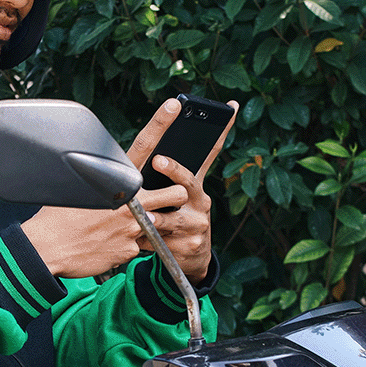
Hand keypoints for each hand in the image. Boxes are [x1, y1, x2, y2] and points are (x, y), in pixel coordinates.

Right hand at [21, 97, 235, 280]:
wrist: (46, 250)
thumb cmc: (57, 219)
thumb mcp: (78, 190)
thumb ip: (102, 182)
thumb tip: (107, 175)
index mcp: (114, 180)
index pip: (143, 146)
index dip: (161, 123)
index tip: (174, 106)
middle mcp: (129, 202)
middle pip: (176, 193)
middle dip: (176, 197)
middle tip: (164, 203)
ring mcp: (132, 228)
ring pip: (160, 225)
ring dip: (149, 227)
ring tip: (120, 231)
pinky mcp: (130, 250)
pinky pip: (138, 246)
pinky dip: (125, 247)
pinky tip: (105, 246)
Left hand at [128, 97, 237, 283]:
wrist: (189, 257)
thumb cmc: (176, 218)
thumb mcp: (176, 197)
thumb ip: (166, 176)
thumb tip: (152, 149)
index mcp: (196, 183)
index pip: (211, 151)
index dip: (221, 130)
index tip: (227, 109)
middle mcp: (201, 200)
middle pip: (188, 181)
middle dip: (173, 170)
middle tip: (158, 160)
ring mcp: (197, 224)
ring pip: (172, 217)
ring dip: (155, 217)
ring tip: (144, 215)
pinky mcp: (189, 246)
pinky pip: (163, 240)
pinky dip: (147, 240)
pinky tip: (138, 240)